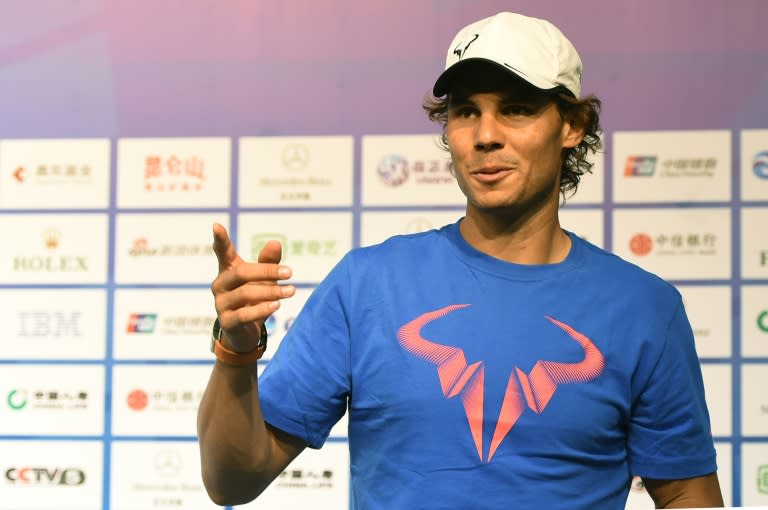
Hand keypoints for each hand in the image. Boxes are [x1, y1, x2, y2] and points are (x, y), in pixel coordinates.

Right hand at [210, 223, 294, 352]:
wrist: (245, 333)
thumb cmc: (254, 299)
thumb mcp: (263, 280)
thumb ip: (268, 262)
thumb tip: (275, 242)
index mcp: (228, 270)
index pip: (222, 252)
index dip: (220, 240)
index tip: (216, 226)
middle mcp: (220, 285)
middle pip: (241, 272)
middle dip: (267, 271)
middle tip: (290, 272)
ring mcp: (221, 303)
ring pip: (246, 293)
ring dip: (271, 291)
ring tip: (291, 291)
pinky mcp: (227, 322)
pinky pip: (245, 314)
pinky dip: (262, 309)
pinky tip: (277, 305)